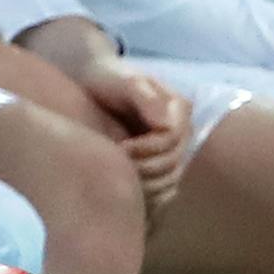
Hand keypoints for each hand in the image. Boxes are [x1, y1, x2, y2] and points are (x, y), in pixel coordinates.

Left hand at [81, 62, 193, 212]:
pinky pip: (164, 191)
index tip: (120, 147)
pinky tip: (126, 188)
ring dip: (145, 183)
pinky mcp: (160, 167)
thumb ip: (146, 99)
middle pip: (173, 162)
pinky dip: (148, 195)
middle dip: (144, 166)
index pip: (173, 140)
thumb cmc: (107, 79)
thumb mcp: (125, 82)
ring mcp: (173, 151)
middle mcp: (182, 132)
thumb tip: (166, 126)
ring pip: (170, 180)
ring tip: (116, 173)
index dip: (148, 148)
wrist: (91, 83)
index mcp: (179, 110)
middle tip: (113, 163)